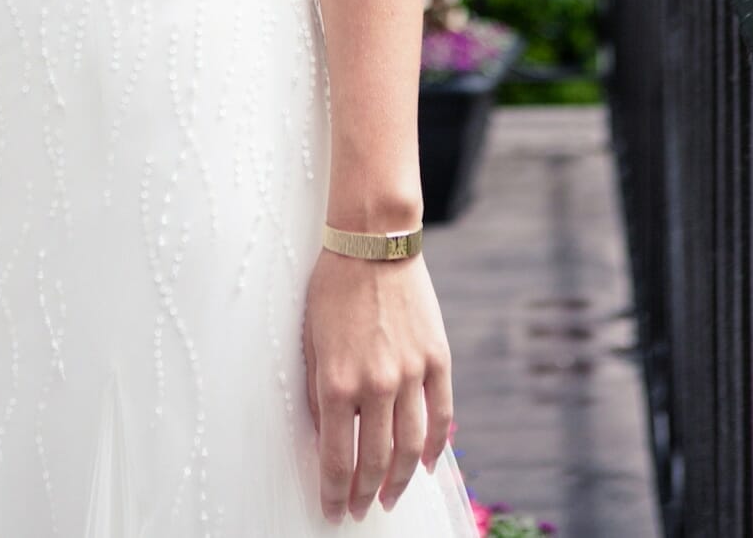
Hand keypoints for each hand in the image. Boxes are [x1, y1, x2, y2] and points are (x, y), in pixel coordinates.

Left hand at [301, 244, 452, 521]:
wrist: (372, 242)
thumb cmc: (332, 287)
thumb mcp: (311, 340)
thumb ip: (321, 391)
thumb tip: (328, 435)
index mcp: (338, 380)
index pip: (337, 458)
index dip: (335, 492)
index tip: (333, 510)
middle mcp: (377, 383)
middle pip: (374, 460)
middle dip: (365, 494)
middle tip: (360, 510)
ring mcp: (411, 372)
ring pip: (410, 447)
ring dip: (398, 480)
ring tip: (388, 497)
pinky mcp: (437, 359)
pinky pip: (441, 416)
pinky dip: (435, 447)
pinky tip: (424, 465)